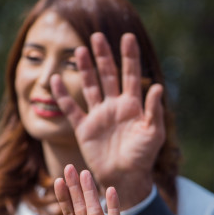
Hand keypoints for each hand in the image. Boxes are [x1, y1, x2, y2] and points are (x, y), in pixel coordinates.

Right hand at [50, 32, 164, 204]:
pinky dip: (62, 95)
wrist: (125, 178)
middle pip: (108, 75)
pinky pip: (71, 109)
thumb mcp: (153, 134)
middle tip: (97, 36)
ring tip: (79, 50)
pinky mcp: (84, 128)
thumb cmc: (143, 157)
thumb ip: (154, 111)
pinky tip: (55, 80)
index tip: (127, 36)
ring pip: (90, 86)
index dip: (130, 56)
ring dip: (84, 69)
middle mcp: (115, 106)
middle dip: (103, 56)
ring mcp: (99, 115)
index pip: (131, 75)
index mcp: (133, 105)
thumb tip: (158, 87)